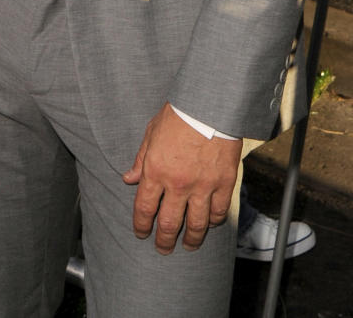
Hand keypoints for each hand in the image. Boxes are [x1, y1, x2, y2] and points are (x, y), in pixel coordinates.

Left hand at [122, 103, 240, 253]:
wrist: (209, 104)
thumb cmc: (178, 114)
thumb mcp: (151, 132)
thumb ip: (140, 159)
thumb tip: (128, 178)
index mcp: (155, 170)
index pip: (144, 208)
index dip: (141, 225)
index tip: (141, 233)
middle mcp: (177, 183)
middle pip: (169, 223)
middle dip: (164, 241)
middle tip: (163, 249)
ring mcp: (202, 186)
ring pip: (196, 225)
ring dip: (191, 240)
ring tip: (189, 246)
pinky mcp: (223, 184)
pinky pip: (218, 212)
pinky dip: (213, 221)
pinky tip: (209, 223)